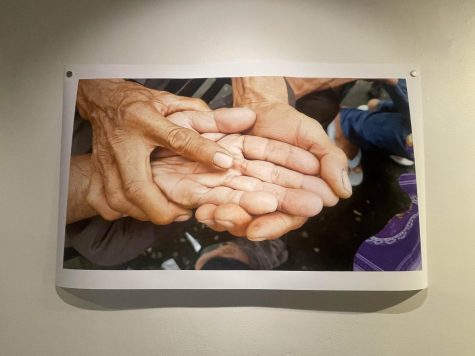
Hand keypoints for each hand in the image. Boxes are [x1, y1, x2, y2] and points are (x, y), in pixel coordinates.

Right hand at [76, 79, 243, 223]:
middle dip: (160, 207)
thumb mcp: (169, 100)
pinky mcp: (96, 173)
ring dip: (145, 213)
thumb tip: (232, 120)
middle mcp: (124, 142)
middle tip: (182, 212)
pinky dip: (125, 212)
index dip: (202, 151)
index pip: (177, 138)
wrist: (102, 100)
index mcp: (144, 120)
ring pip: (120, 201)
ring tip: (167, 212)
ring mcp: (106, 160)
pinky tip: (140, 209)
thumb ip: (198, 113)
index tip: (223, 162)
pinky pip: (107, 204)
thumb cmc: (135, 102)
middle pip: (137, 185)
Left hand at [151, 131, 336, 236]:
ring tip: (214, 217)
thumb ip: (330, 161)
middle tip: (232, 224)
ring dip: (225, 219)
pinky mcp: (226, 184)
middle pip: (257, 219)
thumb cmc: (288, 123)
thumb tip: (344, 192)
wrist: (259, 106)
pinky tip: (203, 211)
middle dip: (244, 223)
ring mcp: (246, 192)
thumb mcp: (311, 136)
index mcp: (293, 193)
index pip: (286, 215)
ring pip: (236, 213)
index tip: (259, 229)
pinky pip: (217, 200)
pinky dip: (210, 206)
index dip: (274, 224)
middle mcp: (269, 197)